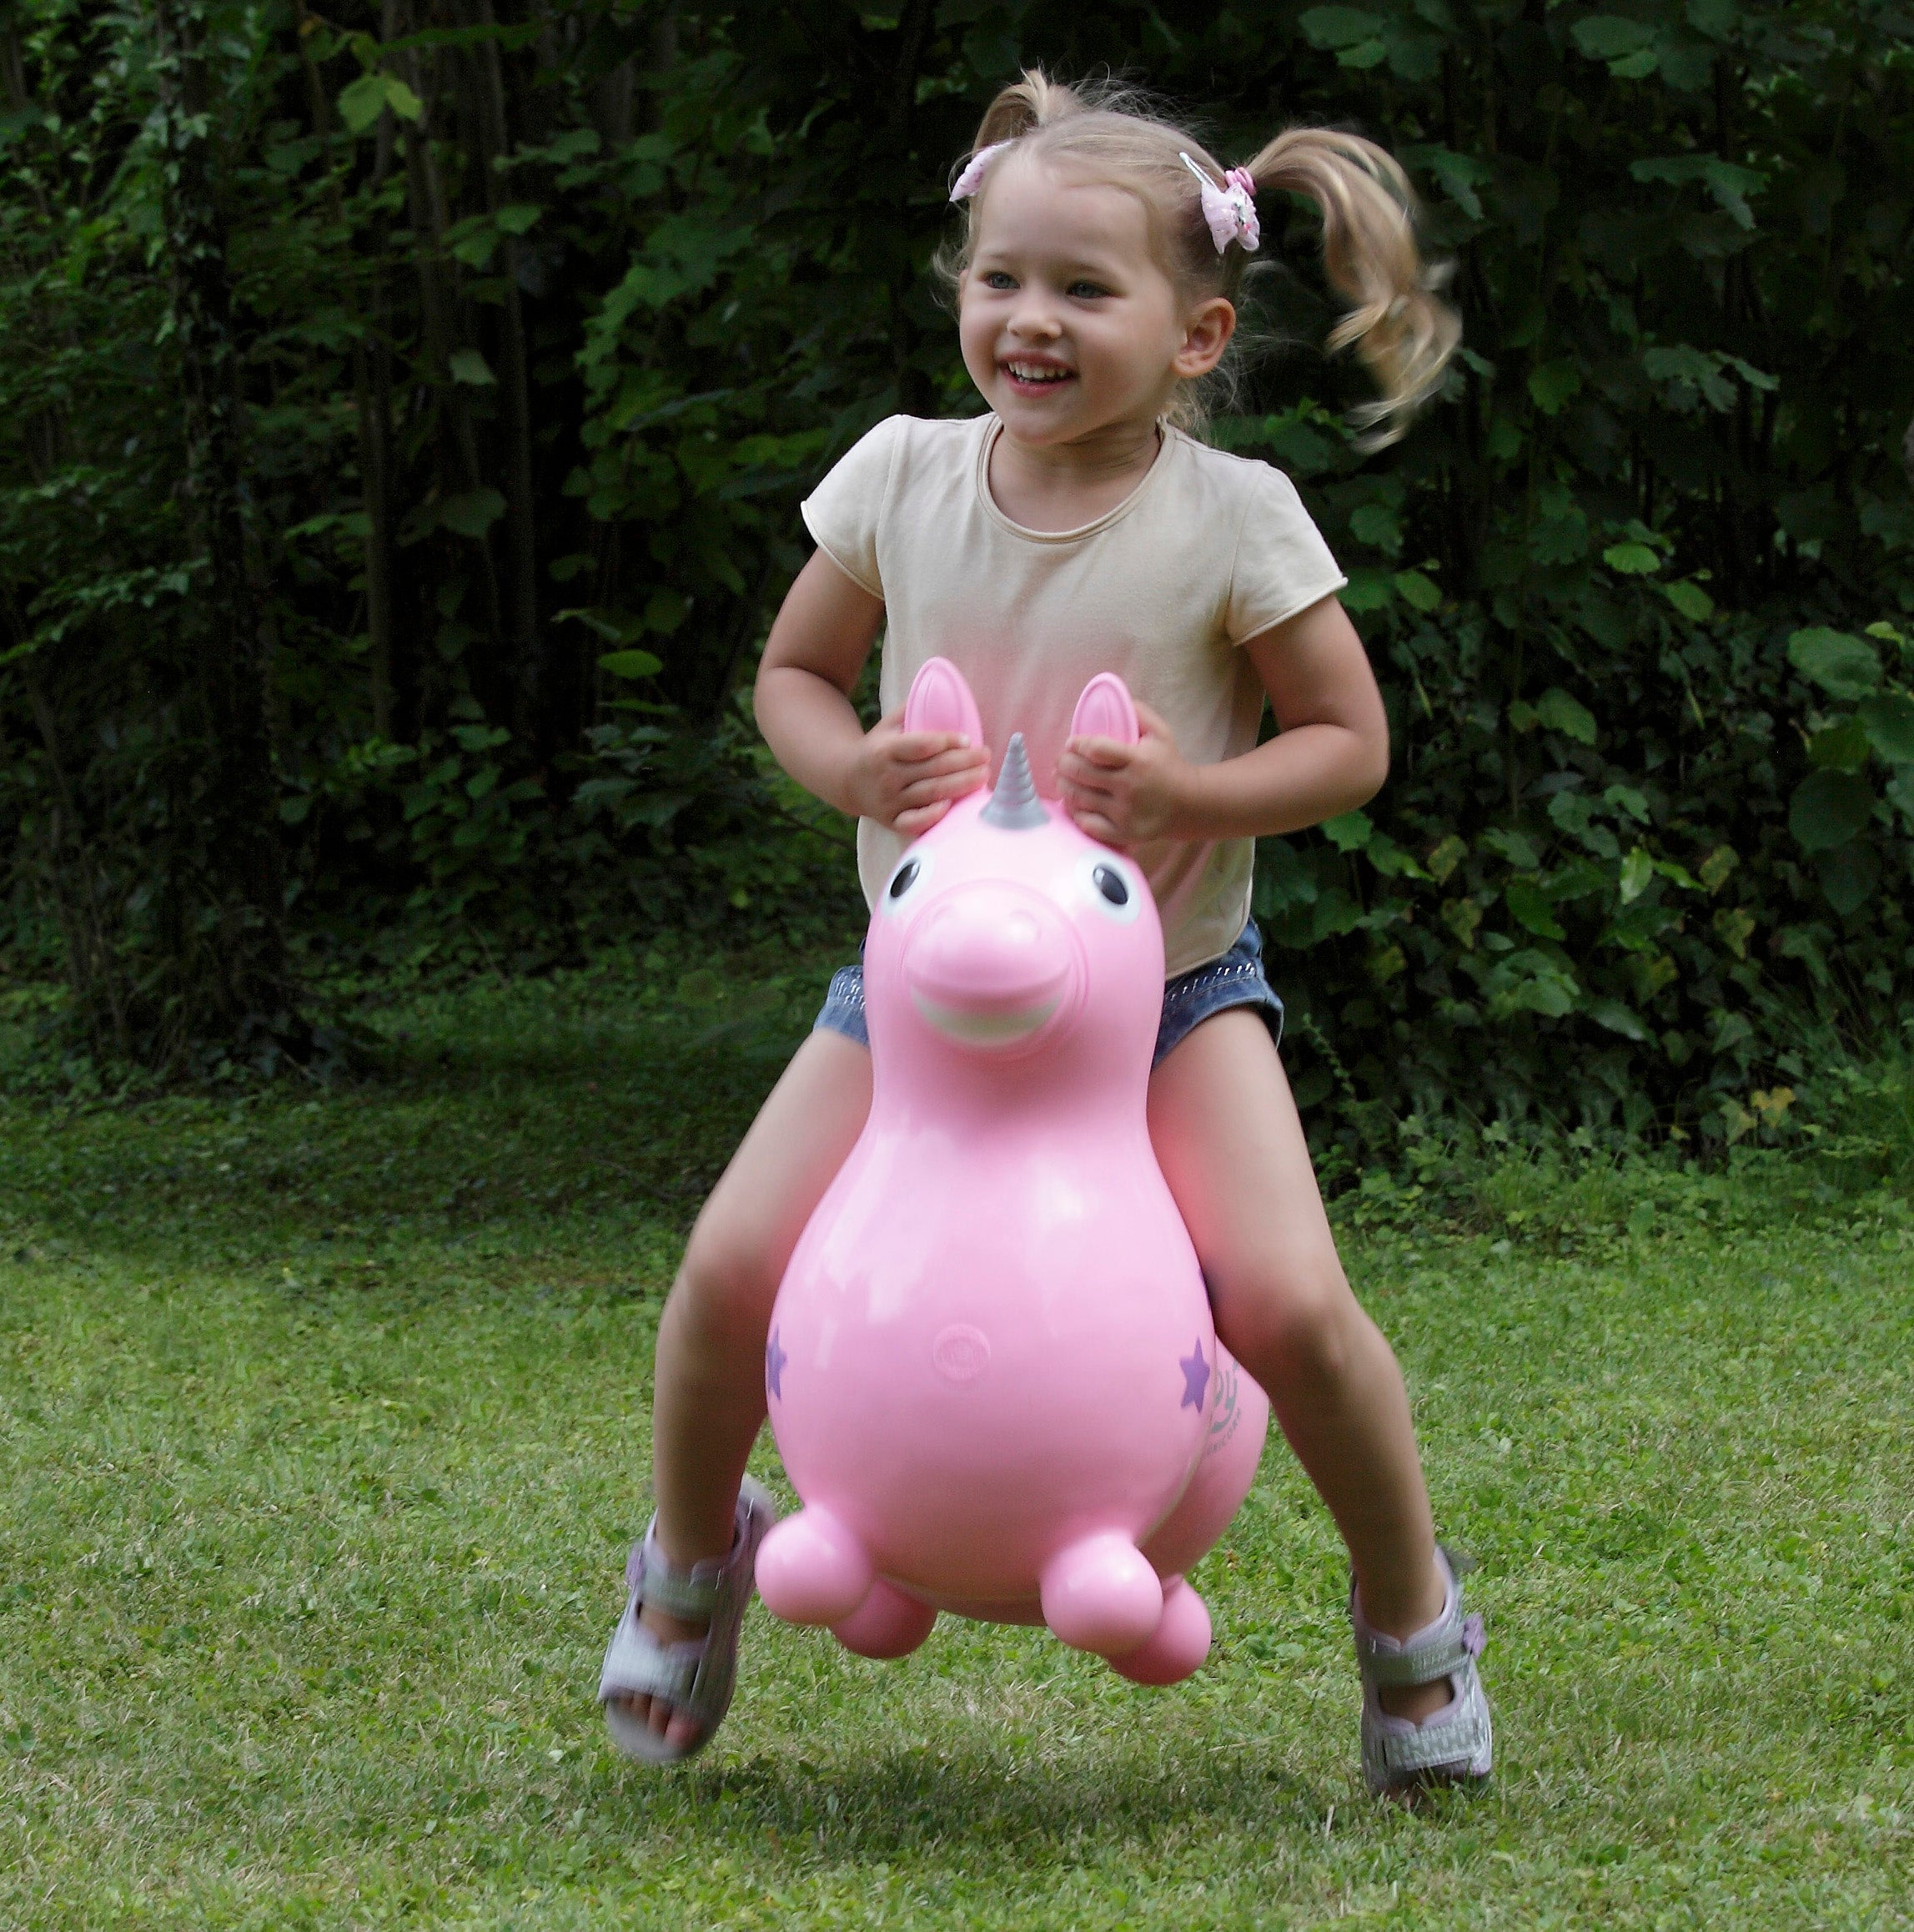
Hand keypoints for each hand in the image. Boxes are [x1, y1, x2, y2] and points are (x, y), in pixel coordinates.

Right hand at [844, 708, 990, 834]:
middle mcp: (887, 776)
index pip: (921, 745)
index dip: (947, 741)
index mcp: (885, 750)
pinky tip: (950, 807)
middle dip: (965, 762)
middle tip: (986, 756)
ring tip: (983, 776)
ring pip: (931, 794)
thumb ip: (911, 709)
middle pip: (933, 769)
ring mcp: (889, 801)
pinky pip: (914, 823)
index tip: (969, 739)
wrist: (845, 781)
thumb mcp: (887, 725)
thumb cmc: (877, 749)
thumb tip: (941, 688)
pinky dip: (931, 817)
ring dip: (961, 785)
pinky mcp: (892, 821)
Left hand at [1057, 701, 1191, 847]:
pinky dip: (1075, 812)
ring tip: (1062, 777)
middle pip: (1081, 774)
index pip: (1096, 750)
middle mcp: (1130, 787)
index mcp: (1138, 760)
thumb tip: (1115, 699)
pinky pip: (1086, 823)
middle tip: (1061, 760)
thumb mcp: (1161, 734)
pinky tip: (1074, 802)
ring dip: (1063, 785)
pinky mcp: (1122, 833)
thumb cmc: (1169, 766)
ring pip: (1079, 798)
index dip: (1077, 744)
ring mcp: (1124, 813)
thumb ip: (1139, 713)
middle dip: (1063, 763)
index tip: (1072, 743)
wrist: (1189, 805)